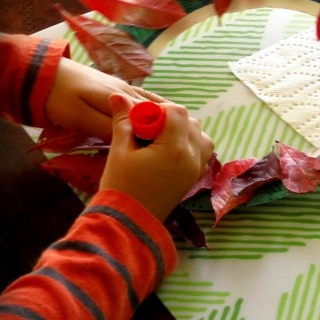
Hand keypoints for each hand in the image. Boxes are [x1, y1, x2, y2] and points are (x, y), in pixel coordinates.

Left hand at [46, 58, 164, 140]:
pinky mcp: (119, 87)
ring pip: (153, 104)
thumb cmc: (57, 97)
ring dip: (164, 120)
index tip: (162, 154)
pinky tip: (160, 121)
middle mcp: (128, 91)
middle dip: (166, 129)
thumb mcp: (78, 117)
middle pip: (156, 111)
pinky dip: (155, 109)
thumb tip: (131, 143)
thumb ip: (105, 129)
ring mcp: (125, 87)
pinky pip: (145, 99)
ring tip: (173, 139)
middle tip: (171, 151)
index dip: (158, 136)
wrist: (40, 71)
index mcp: (121, 99)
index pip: (150, 119)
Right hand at [99, 94, 213, 220]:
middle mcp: (193, 157)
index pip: (178, 112)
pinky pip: (202, 153)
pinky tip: (166, 153)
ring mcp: (197, 169)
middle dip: (171, 120)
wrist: (130, 223)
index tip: (142, 120)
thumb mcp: (119, 151)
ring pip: (201, 137)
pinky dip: (189, 147)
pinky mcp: (195, 178)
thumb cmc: (121, 187)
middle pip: (192, 122)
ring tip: (159, 141)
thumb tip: (118, 96)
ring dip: (183, 132)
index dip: (159, 110)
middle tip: (148, 131)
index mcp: (176, 148)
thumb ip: (123, 121)